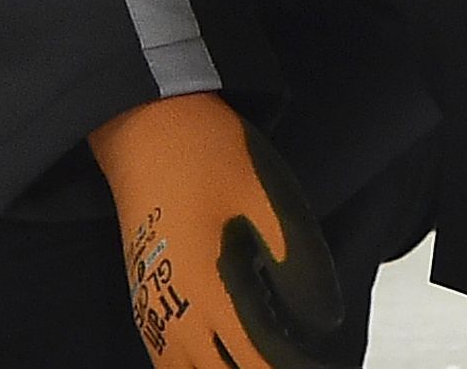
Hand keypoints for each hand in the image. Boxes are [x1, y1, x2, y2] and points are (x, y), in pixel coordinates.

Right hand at [86, 94, 362, 368]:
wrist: (144, 122)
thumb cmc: (208, 156)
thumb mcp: (274, 204)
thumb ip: (303, 270)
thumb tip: (324, 322)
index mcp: (213, 293)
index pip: (263, 363)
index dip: (298, 368)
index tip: (324, 364)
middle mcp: (177, 313)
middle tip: (292, 362)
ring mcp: (153, 308)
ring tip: (257, 362)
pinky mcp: (142, 298)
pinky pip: (167, 361)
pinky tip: (216, 360)